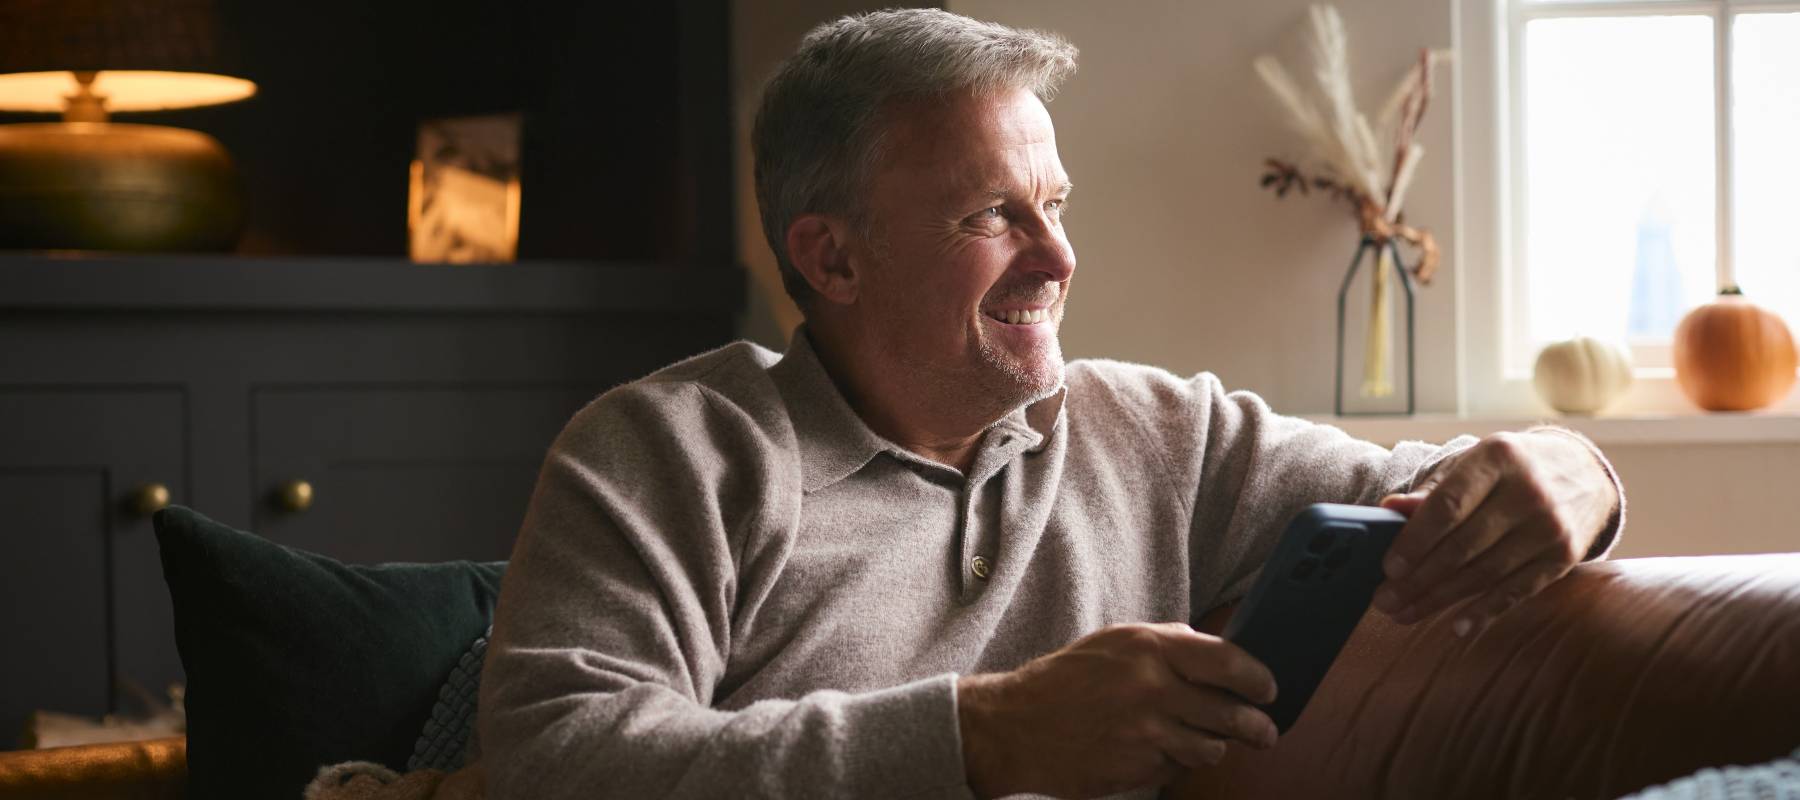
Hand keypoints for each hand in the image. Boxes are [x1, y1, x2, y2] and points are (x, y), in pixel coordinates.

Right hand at [957, 622, 1278, 798]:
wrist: (1014, 727)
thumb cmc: (1065, 681)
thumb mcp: (1114, 643)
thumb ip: (1167, 644)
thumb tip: (1219, 654)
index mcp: (1148, 648)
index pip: (1228, 662)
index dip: (1258, 679)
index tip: (1269, 689)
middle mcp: (1152, 688)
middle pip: (1230, 713)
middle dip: (1256, 726)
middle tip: (1265, 731)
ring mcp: (1146, 733)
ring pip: (1211, 748)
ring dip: (1215, 747)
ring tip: (1207, 741)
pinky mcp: (1138, 769)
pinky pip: (1179, 770)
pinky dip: (1178, 763)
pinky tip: (1160, 752)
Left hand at [1371, 430, 1617, 636]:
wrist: (1584, 472)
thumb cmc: (1511, 469)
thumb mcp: (1474, 464)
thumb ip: (1433, 490)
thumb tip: (1388, 509)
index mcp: (1498, 458)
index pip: (1447, 507)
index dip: (1414, 541)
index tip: (1388, 568)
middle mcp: (1528, 492)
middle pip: (1463, 547)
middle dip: (1418, 580)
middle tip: (1385, 600)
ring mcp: (1550, 527)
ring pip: (1485, 574)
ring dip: (1440, 600)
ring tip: (1406, 614)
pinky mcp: (1565, 556)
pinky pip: (1517, 591)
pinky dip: (1485, 612)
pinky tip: (1456, 627)